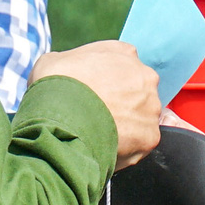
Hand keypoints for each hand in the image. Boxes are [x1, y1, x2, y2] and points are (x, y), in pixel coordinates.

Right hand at [31, 41, 161, 168]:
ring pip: (142, 120)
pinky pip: (140, 145)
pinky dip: (126, 150)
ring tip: (99, 137)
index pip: (124, 68)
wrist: (57, 115)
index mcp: (125, 54)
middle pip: (138, 94)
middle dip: (122, 106)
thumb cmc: (54, 84)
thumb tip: (71, 76)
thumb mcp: (55, 60)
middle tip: (97, 118)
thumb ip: (75, 63)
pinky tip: (105, 149)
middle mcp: (145, 77)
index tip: (97, 95)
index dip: (109, 84)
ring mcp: (150, 107)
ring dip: (126, 128)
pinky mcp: (149, 136)